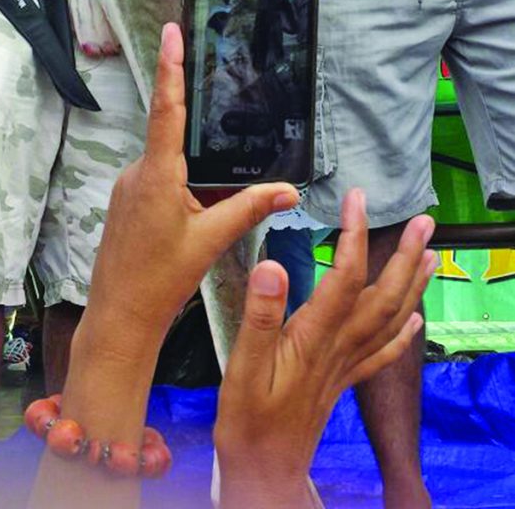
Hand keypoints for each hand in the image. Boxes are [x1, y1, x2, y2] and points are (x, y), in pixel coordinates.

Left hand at [78, 21, 298, 359]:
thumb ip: (249, 208)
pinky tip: (195, 211)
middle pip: (174, 134)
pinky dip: (182, 185)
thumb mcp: (211, 242)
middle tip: (221, 110)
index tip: (172, 32)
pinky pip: (159, 178)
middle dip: (200, 130)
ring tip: (209, 200)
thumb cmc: (160, 282)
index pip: (167, 108)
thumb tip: (290, 190)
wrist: (119, 317)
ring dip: (193, 171)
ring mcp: (129, 185)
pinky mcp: (127, 199)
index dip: (171, 67)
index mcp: (159, 174)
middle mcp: (139, 172)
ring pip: (169, 161)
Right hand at [215, 188, 436, 506]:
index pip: (346, 277)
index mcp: (314, 338)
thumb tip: (273, 265)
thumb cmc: (248, 423)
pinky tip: (415, 318)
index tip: (356, 199)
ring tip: (430, 254)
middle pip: (382, 296)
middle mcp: (338, 348)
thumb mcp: (243, 367)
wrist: (264, 473)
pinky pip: (382, 354)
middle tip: (424, 223)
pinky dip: (404, 333)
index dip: (354, 234)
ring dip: (412, 285)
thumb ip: (260, 316)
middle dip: (404, 257)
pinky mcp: (342, 381)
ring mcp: (344, 366)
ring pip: (389, 320)